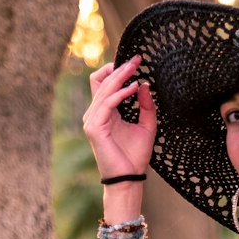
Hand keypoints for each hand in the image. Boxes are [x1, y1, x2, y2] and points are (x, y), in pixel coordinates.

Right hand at [83, 55, 156, 181]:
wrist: (129, 179)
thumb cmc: (135, 157)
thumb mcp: (146, 127)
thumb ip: (146, 107)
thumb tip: (145, 85)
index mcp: (105, 113)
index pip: (104, 83)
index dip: (117, 70)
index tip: (136, 62)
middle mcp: (95, 114)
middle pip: (101, 81)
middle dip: (120, 68)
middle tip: (137, 59)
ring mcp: (92, 120)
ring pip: (103, 89)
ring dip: (120, 77)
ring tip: (136, 68)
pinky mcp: (94, 127)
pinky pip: (107, 103)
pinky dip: (120, 93)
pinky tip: (133, 88)